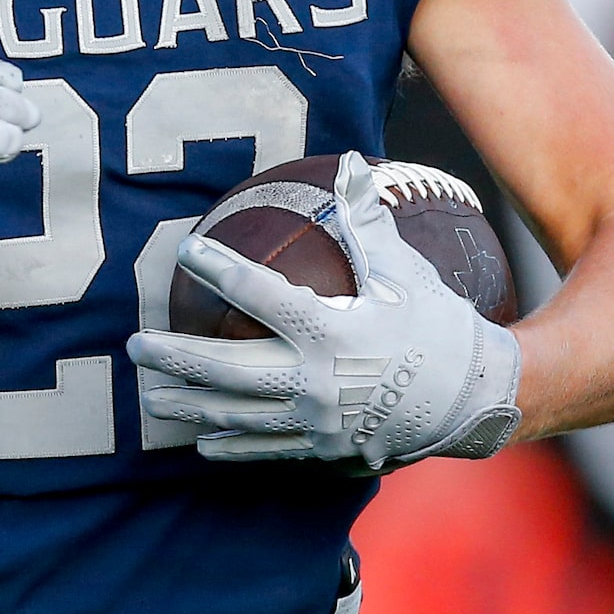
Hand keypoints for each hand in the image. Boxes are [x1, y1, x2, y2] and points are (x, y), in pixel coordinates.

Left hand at [125, 152, 522, 469]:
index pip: (262, 295)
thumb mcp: (404, 269)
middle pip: (229, 368)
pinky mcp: (326, 449)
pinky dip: (231, 445)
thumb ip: (366, 220)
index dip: (221, 270)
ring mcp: (319, 421)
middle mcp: (319, 380)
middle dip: (177, 357)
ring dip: (190, 404)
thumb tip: (350, 164)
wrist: (478, 399)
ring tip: (152, 393)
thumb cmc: (437, 325)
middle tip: (136, 345)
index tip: (187, 251)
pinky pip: (267, 449)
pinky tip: (200, 441)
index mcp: (334, 329)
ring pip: (238, 414)